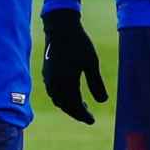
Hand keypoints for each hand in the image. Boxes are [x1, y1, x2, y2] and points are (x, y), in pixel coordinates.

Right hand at [41, 9, 107, 123]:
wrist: (60, 27)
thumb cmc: (79, 44)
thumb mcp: (92, 63)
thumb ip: (96, 83)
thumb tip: (103, 102)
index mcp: (67, 82)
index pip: (74, 106)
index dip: (83, 116)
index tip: (92, 121)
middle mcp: (55, 83)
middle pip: (65, 106)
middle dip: (76, 113)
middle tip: (88, 116)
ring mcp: (48, 78)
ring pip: (57, 100)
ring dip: (68, 106)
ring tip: (81, 106)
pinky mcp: (46, 73)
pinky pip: (53, 92)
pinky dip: (62, 98)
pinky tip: (71, 94)